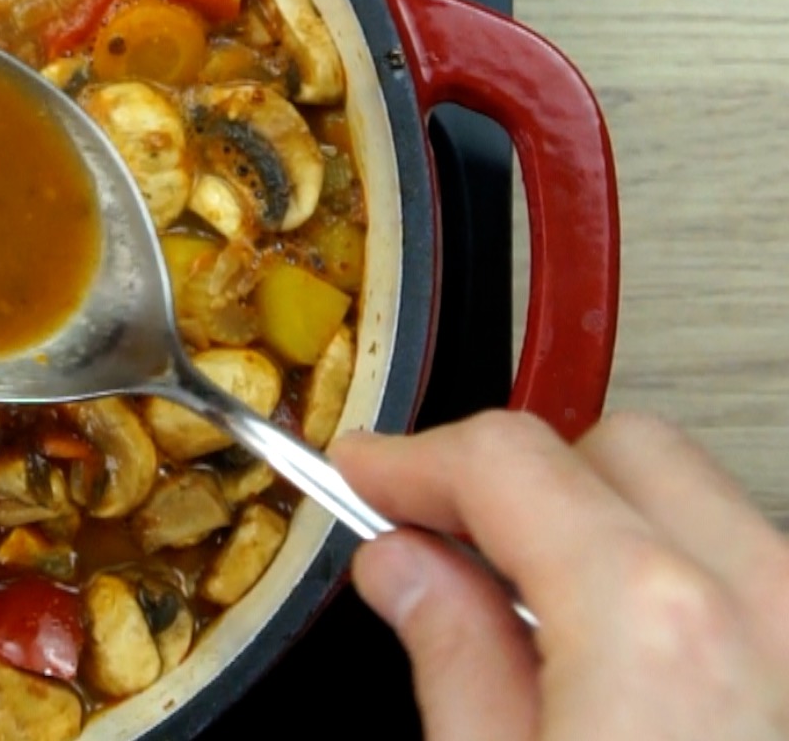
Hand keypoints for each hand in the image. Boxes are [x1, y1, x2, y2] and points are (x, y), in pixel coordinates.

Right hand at [332, 411, 788, 740]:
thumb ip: (452, 664)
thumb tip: (408, 574)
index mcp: (654, 625)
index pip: (507, 460)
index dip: (413, 458)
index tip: (365, 473)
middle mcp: (766, 609)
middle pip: (623, 450)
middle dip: (522, 481)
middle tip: (435, 535)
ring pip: (701, 511)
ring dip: (606, 532)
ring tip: (526, 611)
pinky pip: (751, 586)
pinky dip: (678, 592)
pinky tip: (616, 663)